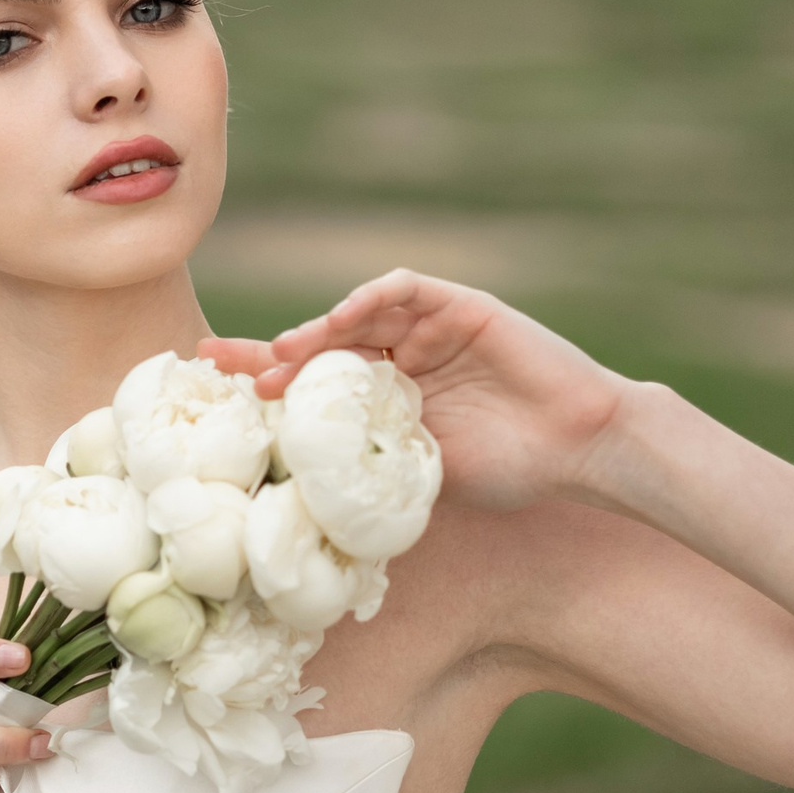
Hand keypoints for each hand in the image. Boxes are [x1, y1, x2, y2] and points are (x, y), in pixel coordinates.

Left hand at [199, 268, 637, 511]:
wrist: (579, 447)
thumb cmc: (512, 467)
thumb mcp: (425, 474)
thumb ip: (373, 468)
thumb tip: (303, 502)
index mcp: (388, 397)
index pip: (315, 385)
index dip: (266, 383)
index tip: (214, 392)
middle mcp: (401, 356)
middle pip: (320, 346)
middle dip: (268, 354)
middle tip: (219, 362)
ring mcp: (427, 327)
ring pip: (355, 316)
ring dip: (313, 332)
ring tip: (280, 356)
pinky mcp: (458, 305)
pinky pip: (402, 290)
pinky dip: (366, 298)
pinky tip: (339, 320)